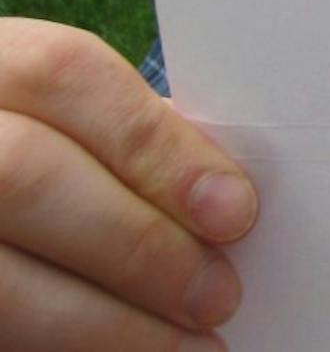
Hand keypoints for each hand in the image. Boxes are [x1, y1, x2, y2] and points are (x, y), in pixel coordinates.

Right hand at [0, 19, 256, 349]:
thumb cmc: (55, 150)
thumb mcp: (75, 119)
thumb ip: (134, 140)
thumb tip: (227, 196)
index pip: (66, 76)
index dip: (156, 146)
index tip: (235, 210)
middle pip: (28, 177)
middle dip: (138, 244)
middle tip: (219, 294)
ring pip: (0, 278)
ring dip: (107, 321)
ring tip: (193, 344)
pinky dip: (69, 348)